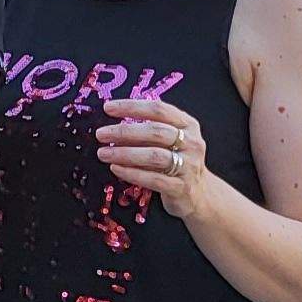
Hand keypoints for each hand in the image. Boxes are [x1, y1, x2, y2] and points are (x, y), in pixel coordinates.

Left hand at [96, 96, 212, 215]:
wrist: (199, 194)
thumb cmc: (177, 162)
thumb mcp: (168, 141)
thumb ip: (147, 131)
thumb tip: (113, 125)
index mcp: (187, 125)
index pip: (158, 109)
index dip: (132, 107)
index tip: (108, 108)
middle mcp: (191, 143)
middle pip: (155, 132)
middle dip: (124, 131)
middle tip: (101, 133)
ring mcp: (188, 166)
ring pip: (154, 156)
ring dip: (125, 153)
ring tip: (103, 153)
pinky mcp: (181, 188)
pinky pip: (154, 179)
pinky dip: (132, 173)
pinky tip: (116, 168)